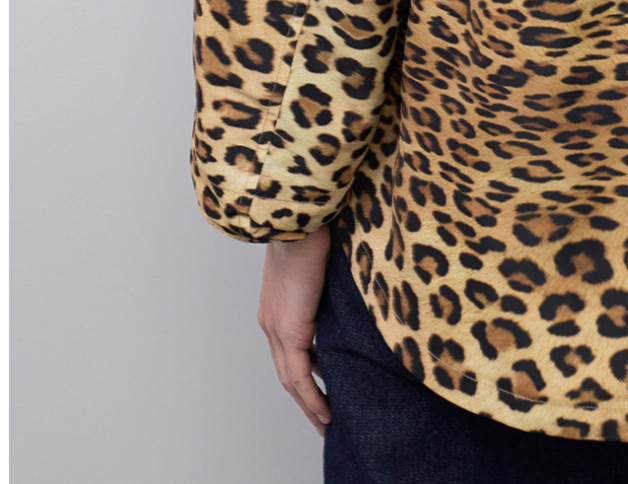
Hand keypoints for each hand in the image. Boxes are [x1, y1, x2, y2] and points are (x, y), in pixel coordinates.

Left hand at [257, 225, 332, 432]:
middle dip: (304, 398)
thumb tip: (346, 288)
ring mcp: (276, 328)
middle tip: (322, 418)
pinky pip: (299, 376)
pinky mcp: (290, 330)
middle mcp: (270, 322)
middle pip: (286, 372)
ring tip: (326, 422)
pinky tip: (325, 412)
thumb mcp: (318, 262)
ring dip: (308, 405)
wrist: (299, 217)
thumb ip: (325, 281)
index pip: (288, 350)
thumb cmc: (313, 228)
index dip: (304, 372)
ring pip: (290, 379)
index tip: (322, 385)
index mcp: (275, 306)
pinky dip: (311, 397)